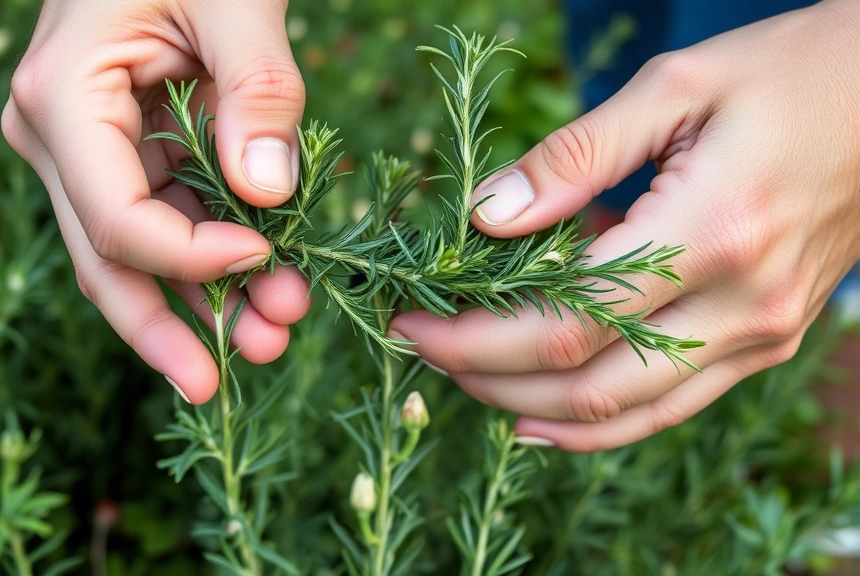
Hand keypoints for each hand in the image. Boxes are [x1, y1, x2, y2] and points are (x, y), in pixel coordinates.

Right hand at [2, 0, 310, 403]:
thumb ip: (258, 91)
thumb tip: (269, 196)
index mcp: (64, 99)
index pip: (118, 220)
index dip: (192, 259)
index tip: (268, 255)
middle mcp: (58, 136)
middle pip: (107, 262)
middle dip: (173, 327)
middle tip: (233, 380)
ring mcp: (85, 149)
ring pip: (136, 255)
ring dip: (205, 300)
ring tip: (277, 333)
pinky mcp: (122, 152)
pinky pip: (162, 221)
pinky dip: (212, 255)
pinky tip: (264, 286)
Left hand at [390, 0, 859, 450]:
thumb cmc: (791, 72)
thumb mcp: (676, 86)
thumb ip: (575, 156)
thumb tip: (487, 215)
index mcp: (716, 231)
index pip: (570, 320)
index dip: (479, 337)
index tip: (412, 323)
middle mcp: (745, 303)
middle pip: (590, 383)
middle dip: (490, 379)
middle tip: (421, 352)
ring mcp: (764, 333)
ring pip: (630, 412)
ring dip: (536, 410)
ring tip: (467, 385)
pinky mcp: (768, 340)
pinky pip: (671, 404)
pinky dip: (601, 421)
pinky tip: (544, 415)